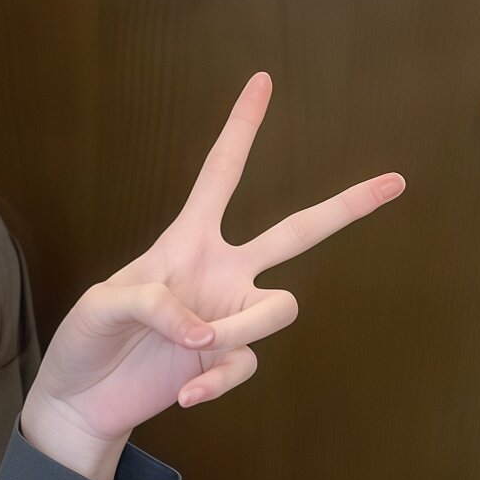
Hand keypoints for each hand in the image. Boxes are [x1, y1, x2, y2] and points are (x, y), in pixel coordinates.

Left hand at [21, 70, 405, 469]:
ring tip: (192, 349)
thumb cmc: (87, 339)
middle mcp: (221, 273)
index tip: (262, 81)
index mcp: (187, 241)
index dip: (242, 129)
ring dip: (240, 331)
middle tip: (395, 182)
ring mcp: (229, 317)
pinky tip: (184, 394)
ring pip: (280, 307)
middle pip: (297, 232)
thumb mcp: (102, 306)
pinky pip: (246, 363)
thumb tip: (205, 332)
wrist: (84, 398)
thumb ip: (151, 304)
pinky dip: (217, 379)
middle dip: (347, 207)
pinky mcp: (226, 361)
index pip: (221, 174)